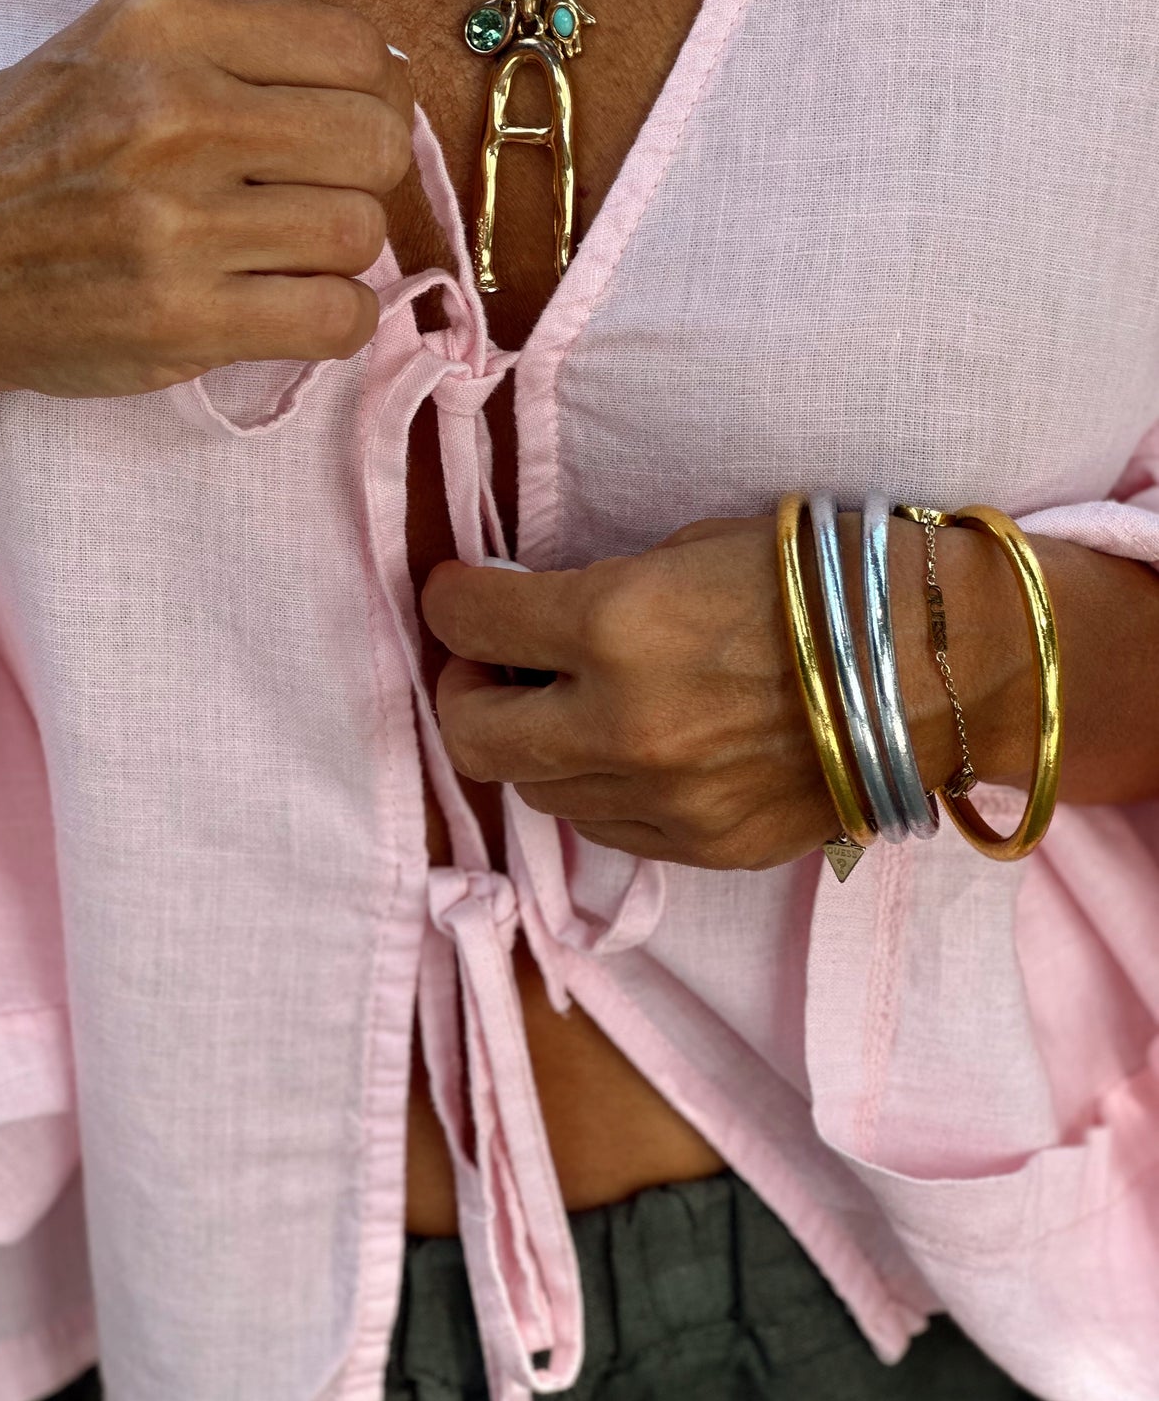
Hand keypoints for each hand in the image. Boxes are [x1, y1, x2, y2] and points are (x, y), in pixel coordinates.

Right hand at [0, 0, 413, 466]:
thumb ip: (229, 43)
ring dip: (343, 253)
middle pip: (375, 139)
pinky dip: (339, 321)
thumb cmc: (29, 158)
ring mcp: (174, 223)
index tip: (340, 126)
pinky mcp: (181, 320)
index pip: (354, 46)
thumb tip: (378, 70)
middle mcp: (170, 112)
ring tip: (290, 255)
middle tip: (318, 194)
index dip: (371, 94)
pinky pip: (338, 317)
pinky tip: (297, 310)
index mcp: (160, 25)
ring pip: (361, 231)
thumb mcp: (108, 47)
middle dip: (364, 174)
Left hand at [422, 517, 1034, 869]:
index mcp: (616, 628)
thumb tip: (531, 619)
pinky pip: (606, 825)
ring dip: (536, 743)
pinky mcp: (701, 850)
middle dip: (466, 691)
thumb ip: (599, 593)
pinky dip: (599, 785)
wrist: (950, 667)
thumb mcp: (693, 549)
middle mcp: (622, 728)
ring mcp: (662, 803)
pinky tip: (637, 747)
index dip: (452, 601)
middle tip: (495, 661)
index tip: (461, 592)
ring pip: (536, 791)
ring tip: (575, 703)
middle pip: (470, 736)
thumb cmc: (826, 577)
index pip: (468, 623)